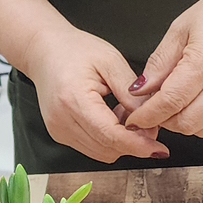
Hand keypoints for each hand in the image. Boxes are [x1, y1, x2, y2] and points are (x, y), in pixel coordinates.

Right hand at [26, 21, 169, 163]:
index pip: (110, 135)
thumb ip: (131, 93)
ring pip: (101, 153)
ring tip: (125, 113)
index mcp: (73, 99)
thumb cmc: (74, 50)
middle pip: (107, 148)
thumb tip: (150, 118)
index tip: (158, 149)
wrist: (44, 50)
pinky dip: (108, 139)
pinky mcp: (59, 134)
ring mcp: (58, 130)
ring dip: (120, 141)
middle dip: (133, 143)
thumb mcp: (110, 61)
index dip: (138, 145)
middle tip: (149, 123)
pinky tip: (112, 118)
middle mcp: (61, 120)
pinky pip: (92, 147)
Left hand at [124, 0, 202, 138]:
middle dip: (165, 121)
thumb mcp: (181, 28)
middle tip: (157, 108)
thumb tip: (140, 90)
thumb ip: (159, 63)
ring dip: (185, 122)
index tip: (135, 119)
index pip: (170, 101)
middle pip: (187, 123)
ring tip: (180, 102)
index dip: (148, 115)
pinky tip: (201, 101)